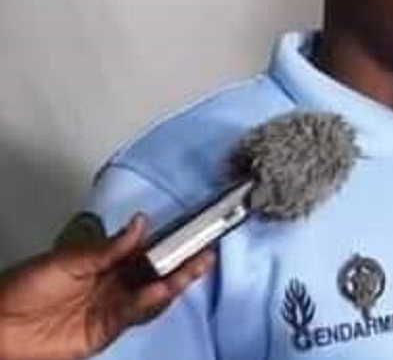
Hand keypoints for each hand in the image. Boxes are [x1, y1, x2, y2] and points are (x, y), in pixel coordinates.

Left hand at [0, 214, 213, 359]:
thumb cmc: (24, 286)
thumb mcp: (70, 259)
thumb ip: (109, 248)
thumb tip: (142, 223)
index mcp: (107, 260)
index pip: (148, 249)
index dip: (172, 242)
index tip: (194, 231)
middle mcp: (115, 283)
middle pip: (157, 273)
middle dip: (183, 264)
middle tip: (206, 252)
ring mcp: (113, 307)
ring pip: (153, 295)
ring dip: (174, 283)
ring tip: (193, 269)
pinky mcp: (107, 330)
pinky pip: (135, 315)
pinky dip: (151, 303)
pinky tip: (162, 290)